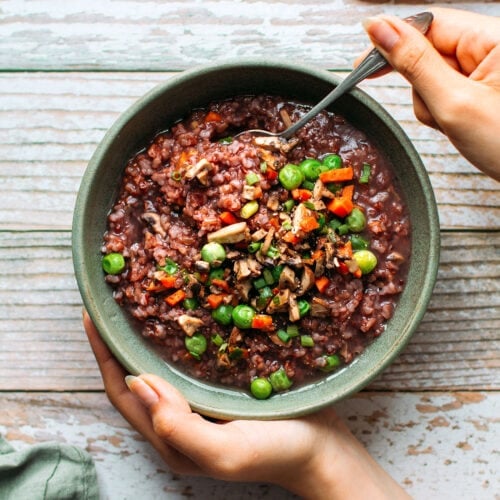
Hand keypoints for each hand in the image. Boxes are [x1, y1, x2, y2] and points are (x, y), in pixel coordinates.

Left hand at [83, 310, 407, 498]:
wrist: (322, 451)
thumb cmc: (277, 453)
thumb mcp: (225, 452)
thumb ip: (179, 427)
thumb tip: (139, 383)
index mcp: (171, 437)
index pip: (124, 391)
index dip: (104, 355)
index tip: (93, 315)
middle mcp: (180, 418)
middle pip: (137, 376)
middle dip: (119, 341)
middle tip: (114, 300)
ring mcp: (200, 402)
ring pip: (162, 365)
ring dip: (147, 336)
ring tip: (142, 301)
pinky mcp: (220, 388)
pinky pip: (190, 360)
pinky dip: (180, 338)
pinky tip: (187, 316)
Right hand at [358, 8, 499, 179]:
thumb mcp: (453, 104)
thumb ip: (414, 65)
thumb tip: (380, 30)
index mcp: (495, 36)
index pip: (430, 22)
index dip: (394, 39)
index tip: (364, 59)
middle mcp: (492, 45)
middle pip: (429, 49)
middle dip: (420, 82)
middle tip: (431, 107)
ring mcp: (487, 67)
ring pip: (433, 73)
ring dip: (431, 101)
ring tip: (451, 122)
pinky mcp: (483, 84)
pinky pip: (444, 88)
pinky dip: (440, 108)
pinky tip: (454, 123)